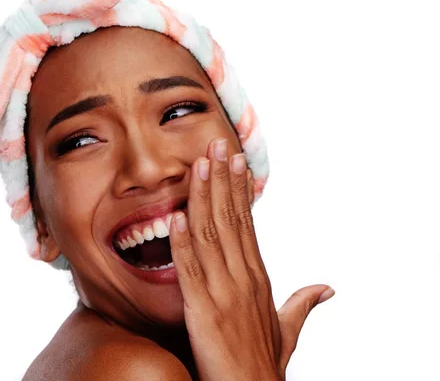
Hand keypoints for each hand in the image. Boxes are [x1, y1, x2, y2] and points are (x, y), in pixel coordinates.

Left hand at [169, 138, 334, 380]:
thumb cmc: (264, 363)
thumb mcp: (287, 328)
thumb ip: (303, 304)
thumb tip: (326, 287)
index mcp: (258, 277)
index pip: (247, 223)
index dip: (239, 190)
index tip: (236, 161)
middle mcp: (243, 278)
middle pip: (230, 219)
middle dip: (222, 180)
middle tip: (217, 145)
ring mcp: (223, 292)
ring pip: (210, 235)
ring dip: (203, 197)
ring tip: (198, 164)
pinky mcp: (202, 311)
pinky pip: (189, 270)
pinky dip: (182, 242)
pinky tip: (176, 216)